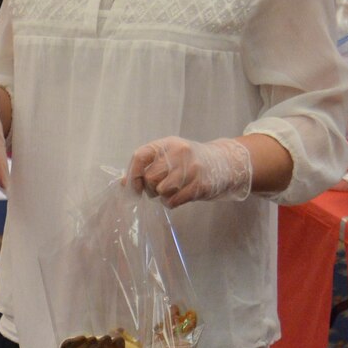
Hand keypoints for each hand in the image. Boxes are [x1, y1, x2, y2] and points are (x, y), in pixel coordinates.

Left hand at [125, 136, 251, 207]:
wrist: (224, 163)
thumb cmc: (189, 162)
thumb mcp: (169, 156)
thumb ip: (147, 166)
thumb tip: (124, 182)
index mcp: (168, 144)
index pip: (140, 156)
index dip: (133, 174)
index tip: (134, 186)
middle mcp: (179, 152)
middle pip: (150, 178)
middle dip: (150, 188)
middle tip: (159, 188)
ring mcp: (191, 168)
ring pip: (161, 191)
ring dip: (161, 196)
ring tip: (170, 191)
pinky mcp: (199, 185)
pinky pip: (173, 201)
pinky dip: (171, 202)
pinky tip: (178, 196)